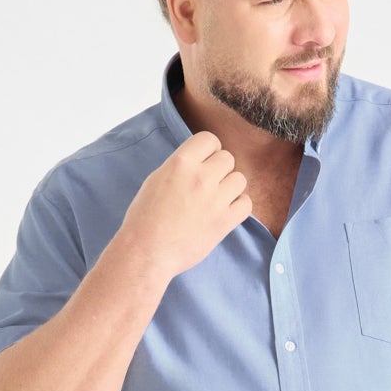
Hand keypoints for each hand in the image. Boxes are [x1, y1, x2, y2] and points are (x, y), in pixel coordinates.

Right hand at [116, 131, 253, 280]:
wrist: (146, 251)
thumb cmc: (144, 218)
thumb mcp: (157, 179)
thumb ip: (180, 167)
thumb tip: (198, 163)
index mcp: (181, 162)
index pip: (209, 139)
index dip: (209, 150)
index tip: (205, 163)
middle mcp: (201, 177)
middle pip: (227, 158)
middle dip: (219, 169)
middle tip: (209, 185)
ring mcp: (215, 199)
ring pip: (240, 179)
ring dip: (231, 187)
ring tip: (218, 199)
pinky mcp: (224, 222)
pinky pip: (246, 204)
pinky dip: (239, 206)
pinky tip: (226, 212)